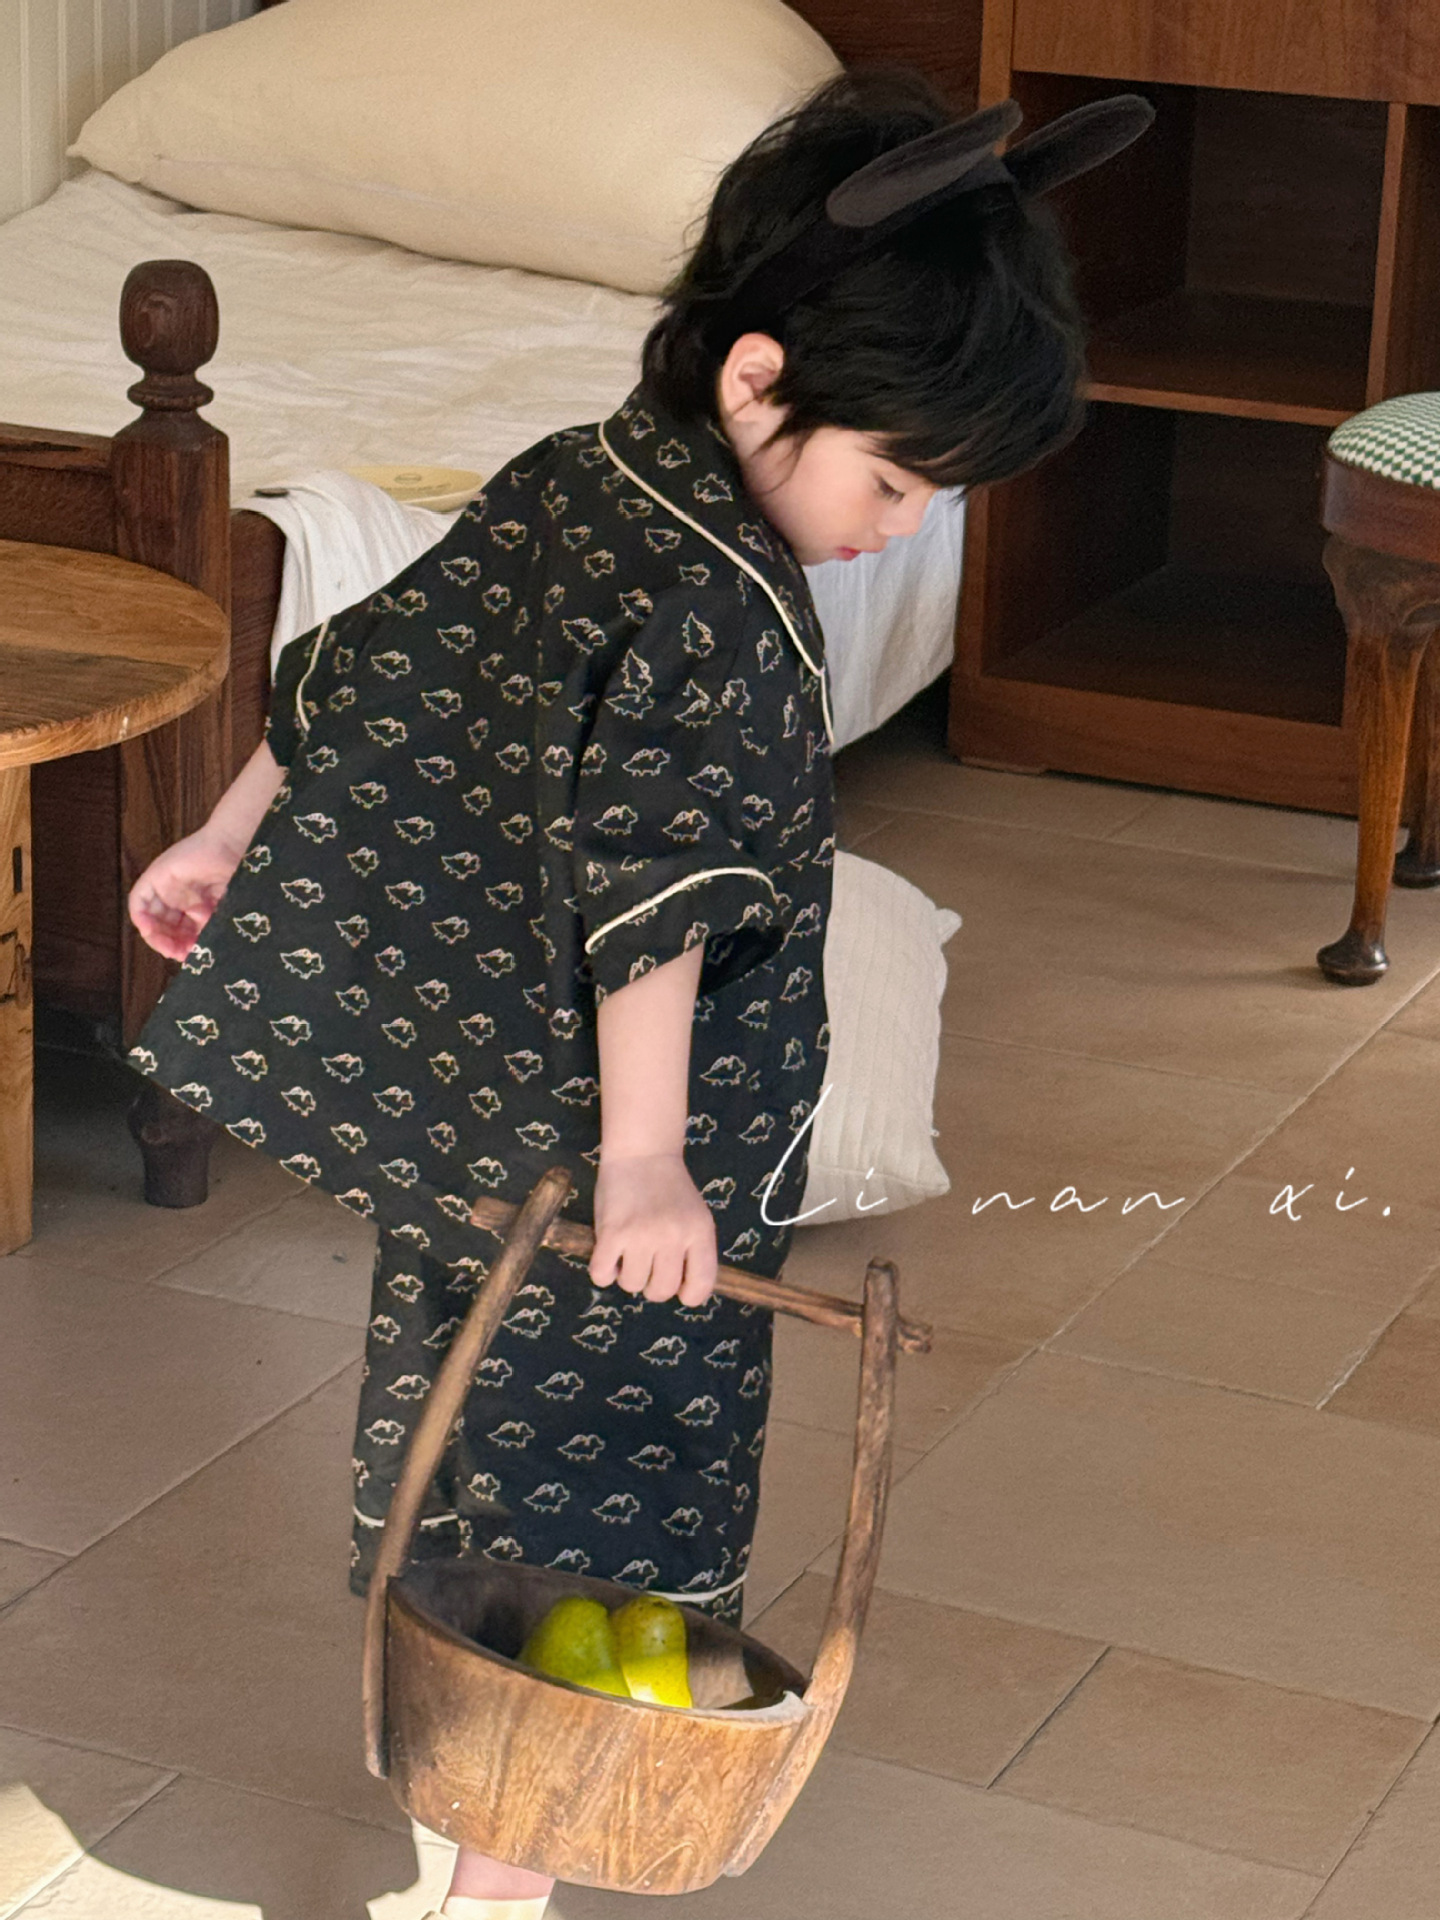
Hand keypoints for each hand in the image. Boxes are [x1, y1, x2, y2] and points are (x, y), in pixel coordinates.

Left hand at [127, 828, 244, 960]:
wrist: (237, 847)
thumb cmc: (240, 875)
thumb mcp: (227, 912)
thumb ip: (213, 931)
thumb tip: (200, 955)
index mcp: (198, 906)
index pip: (183, 934)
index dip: (185, 948)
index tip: (191, 959)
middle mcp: (180, 898)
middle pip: (166, 929)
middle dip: (171, 945)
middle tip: (180, 955)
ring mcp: (167, 888)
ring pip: (152, 919)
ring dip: (157, 936)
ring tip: (168, 947)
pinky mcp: (156, 877)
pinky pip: (138, 901)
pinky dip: (140, 918)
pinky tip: (149, 929)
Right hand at [589, 1151, 717, 1306]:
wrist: (642, 1153)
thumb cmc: (669, 1188)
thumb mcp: (695, 1217)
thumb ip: (694, 1251)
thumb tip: (686, 1291)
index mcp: (699, 1233)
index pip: (701, 1285)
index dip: (688, 1295)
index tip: (678, 1288)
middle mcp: (672, 1236)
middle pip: (662, 1290)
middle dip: (652, 1285)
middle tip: (646, 1265)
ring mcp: (641, 1235)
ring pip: (631, 1285)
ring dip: (626, 1275)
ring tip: (626, 1254)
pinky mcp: (611, 1232)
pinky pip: (602, 1275)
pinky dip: (602, 1272)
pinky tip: (607, 1256)